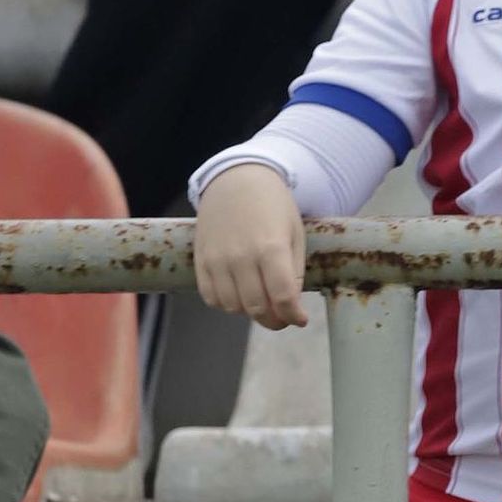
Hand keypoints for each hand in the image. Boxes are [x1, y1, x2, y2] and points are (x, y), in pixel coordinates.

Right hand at [194, 166, 308, 330]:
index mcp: (271, 247)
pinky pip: (211, 297)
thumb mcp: (295, 234)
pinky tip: (239, 294)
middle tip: (283, 317)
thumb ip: (294, 272)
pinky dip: (226, 304)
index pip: (283, 297)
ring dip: (250, 312)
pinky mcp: (200, 259)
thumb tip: (291, 307)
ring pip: (232, 307)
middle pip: (257, 308)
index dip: (294, 316)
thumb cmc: (273, 207)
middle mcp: (241, 256)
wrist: (237, 180)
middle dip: (274, 321)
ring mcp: (217, 259)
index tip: (300, 319)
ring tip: (262, 301)